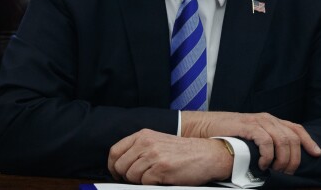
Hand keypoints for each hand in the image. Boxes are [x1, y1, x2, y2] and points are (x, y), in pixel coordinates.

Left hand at [108, 129, 231, 184]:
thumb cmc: (184, 151)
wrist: (207, 154)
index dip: (113, 166)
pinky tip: (163, 179)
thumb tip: (122, 165)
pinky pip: (145, 183)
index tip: (117, 174)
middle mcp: (146, 143)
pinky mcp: (161, 169)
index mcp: (143, 135)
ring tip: (155, 177)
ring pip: (131, 176)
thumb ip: (140, 149)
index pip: (115, 151)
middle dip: (127, 177)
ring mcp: (153, 156)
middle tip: (139, 179)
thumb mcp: (158, 142)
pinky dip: (152, 185)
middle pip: (120, 166)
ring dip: (141, 181)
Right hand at [181, 111, 320, 173]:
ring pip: (283, 140)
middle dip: (294, 158)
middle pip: (293, 138)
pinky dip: (268, 155)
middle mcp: (268, 119)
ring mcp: (258, 121)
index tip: (317, 154)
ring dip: (283, 159)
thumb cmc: (229, 134)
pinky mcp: (248, 126)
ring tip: (275, 170)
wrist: (206, 126)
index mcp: (271, 121)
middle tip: (287, 172)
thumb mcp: (252, 136)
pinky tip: (263, 164)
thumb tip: (282, 159)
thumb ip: (267, 141)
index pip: (297, 129)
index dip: (309, 142)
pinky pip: (266, 141)